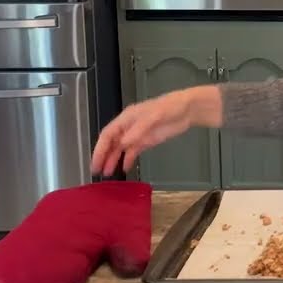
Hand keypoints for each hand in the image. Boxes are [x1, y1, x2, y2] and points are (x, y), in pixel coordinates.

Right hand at [90, 86, 221, 175]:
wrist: (187, 109)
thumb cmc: (169, 108)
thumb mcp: (154, 116)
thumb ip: (138, 130)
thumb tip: (122, 143)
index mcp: (126, 118)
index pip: (108, 134)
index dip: (100, 149)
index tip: (95, 162)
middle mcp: (128, 127)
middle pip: (112, 143)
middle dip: (103, 156)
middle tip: (97, 172)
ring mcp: (137, 134)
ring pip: (120, 149)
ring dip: (113, 160)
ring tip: (108, 174)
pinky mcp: (147, 141)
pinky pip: (133, 152)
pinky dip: (127, 160)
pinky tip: (124, 169)